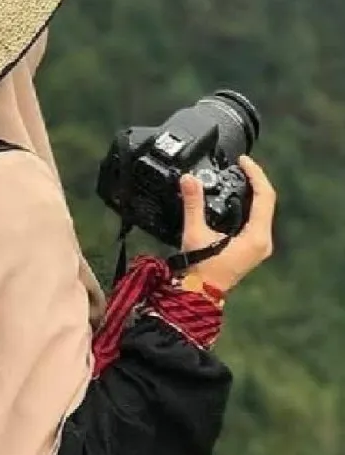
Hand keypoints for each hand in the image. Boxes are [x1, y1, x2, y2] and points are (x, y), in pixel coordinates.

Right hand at [180, 155, 275, 292]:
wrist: (198, 294)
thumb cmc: (200, 270)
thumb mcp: (196, 233)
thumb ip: (193, 203)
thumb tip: (189, 179)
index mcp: (256, 237)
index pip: (264, 196)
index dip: (255, 174)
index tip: (242, 160)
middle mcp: (262, 241)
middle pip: (266, 200)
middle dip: (254, 179)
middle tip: (240, 164)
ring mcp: (258, 245)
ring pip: (262, 209)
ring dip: (252, 190)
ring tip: (238, 174)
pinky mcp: (251, 247)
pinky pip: (256, 218)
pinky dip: (248, 202)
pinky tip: (235, 195)